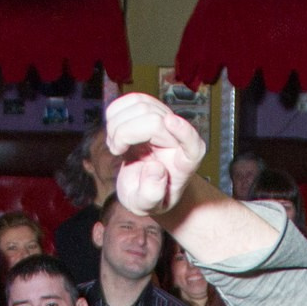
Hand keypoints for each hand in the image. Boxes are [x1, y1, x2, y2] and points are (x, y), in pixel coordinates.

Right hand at [106, 92, 207, 220]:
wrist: (143, 184)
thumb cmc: (148, 195)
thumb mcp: (147, 206)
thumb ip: (151, 195)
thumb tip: (155, 167)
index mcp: (186, 163)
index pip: (193, 144)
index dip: (183, 131)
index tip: (169, 122)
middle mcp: (179, 137)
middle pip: (153, 120)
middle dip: (125, 133)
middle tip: (116, 151)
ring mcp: (165, 119)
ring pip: (141, 105)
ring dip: (117, 124)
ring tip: (116, 146)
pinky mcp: (151, 109)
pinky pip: (131, 99)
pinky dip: (115, 114)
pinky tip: (114, 133)